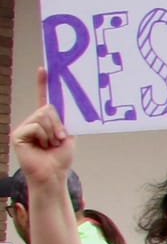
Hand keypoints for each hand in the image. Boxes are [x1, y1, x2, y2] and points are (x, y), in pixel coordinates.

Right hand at [11, 70, 73, 186]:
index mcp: (46, 120)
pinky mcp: (18, 134)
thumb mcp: (68, 136)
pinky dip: (42, 136)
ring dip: (52, 133)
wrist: (53, 174)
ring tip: (50, 145)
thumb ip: (65, 121)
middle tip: (60, 138)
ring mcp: (25, 127)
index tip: (44, 69)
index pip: (44, 99)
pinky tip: (40, 146)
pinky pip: (35, 126)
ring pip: (42, 117)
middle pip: (47, 108)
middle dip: (58, 124)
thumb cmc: (60, 158)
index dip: (42, 84)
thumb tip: (69, 106)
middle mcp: (34, 121)